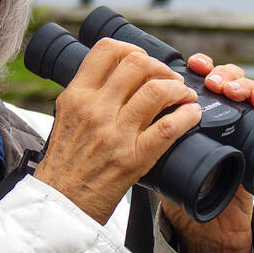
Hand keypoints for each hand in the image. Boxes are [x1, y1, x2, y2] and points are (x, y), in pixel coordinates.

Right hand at [34, 38, 201, 224]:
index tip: (145, 59)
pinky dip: (187, 117)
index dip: (134, 48)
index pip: (108, 50)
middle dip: (162, 68)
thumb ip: (88, 96)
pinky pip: (168, 127)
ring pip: (157, 90)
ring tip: (184, 96)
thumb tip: (117, 77)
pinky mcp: (133, 157)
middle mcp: (95, 109)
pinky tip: (192, 115)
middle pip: (138, 63)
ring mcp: (115, 133)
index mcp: (77, 96)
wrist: (61, 204)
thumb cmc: (65, 164)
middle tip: (170, 79)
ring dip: (179, 89)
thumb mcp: (66, 118)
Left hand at [159, 54, 253, 252]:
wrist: (208, 226)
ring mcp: (240, 123)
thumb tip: (120, 111)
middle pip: (223, 74)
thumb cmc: (181, 191)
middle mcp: (218, 113)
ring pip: (244, 86)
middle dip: (217, 69)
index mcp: (194, 114)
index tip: (191, 63)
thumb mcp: (157, 161)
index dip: (198, 65)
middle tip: (207, 75)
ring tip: (226, 88)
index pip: (199, 77)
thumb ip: (147, 138)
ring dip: (236, 80)